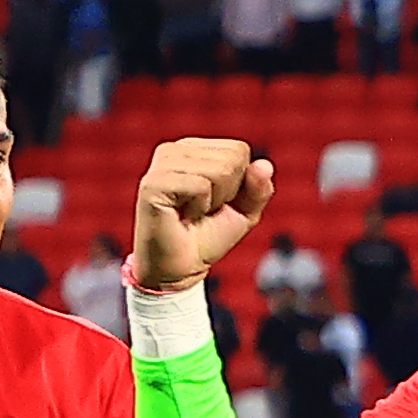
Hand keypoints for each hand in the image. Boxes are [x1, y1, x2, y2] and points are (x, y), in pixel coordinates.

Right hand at [130, 137, 272, 292]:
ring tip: (192, 212)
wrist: (181, 267)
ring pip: (219, 170)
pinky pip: (201, 186)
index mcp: (193, 149)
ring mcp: (161, 165)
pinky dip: (200, 207)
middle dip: (228, 192)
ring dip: (214, 200)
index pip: (239, 150)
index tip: (217, 201)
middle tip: (204, 210)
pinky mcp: (153, 183)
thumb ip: (258, 188)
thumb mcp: (244, 211)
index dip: (239, 183)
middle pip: (232, 158)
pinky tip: (182, 215)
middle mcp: (174, 150)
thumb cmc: (208, 236)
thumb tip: (264, 165)